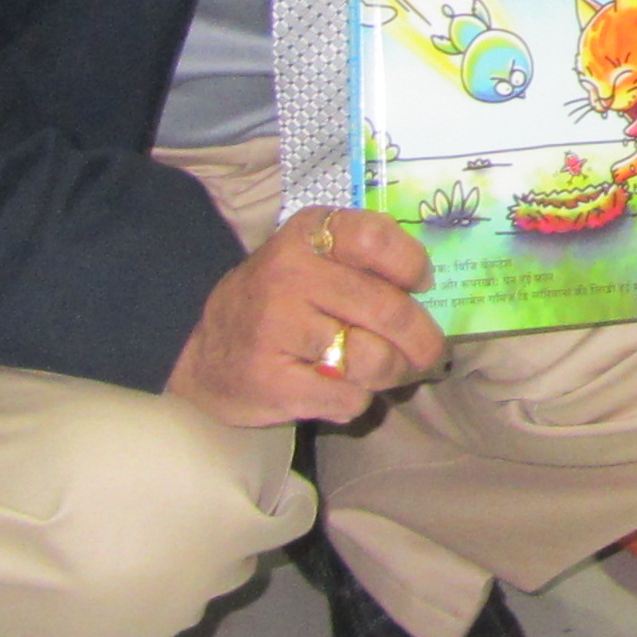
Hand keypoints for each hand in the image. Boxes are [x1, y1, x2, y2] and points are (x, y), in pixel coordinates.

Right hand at [166, 207, 446, 429]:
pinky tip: (341, 391)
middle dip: (422, 339)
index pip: (376, 238)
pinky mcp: (271, 381)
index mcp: (306, 235)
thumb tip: (432, 292)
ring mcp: (276, 328)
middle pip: (388, 309)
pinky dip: (356, 401)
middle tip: (428, 352)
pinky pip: (348, 397)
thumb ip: (364, 261)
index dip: (411, 265)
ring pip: (374, 359)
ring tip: (383, 372)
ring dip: (391, 373)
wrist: (205, 356)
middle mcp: (289, 274)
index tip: (421, 285)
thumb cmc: (279, 304)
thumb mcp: (311, 259)